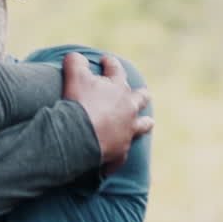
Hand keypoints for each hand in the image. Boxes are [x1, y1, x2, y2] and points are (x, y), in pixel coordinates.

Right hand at [62, 51, 152, 174]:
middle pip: (141, 98)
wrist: (79, 136)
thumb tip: (76, 56)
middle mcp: (129, 108)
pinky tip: (112, 165)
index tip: (105, 61)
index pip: (116, 70)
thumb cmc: (79, 104)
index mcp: (119, 88)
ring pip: (142, 125)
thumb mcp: (74, 76)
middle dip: (141, 94)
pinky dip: (116, 159)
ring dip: (145, 123)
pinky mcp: (121, 150)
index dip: (110, 64)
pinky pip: (121, 156)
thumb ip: (75, 62)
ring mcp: (128, 130)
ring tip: (148, 122)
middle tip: (142, 93)